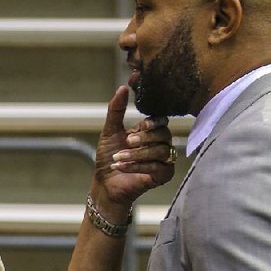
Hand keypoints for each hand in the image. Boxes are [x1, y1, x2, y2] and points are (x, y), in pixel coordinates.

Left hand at [92, 86, 175, 213]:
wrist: (105, 183)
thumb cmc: (108, 157)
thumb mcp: (110, 131)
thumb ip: (116, 110)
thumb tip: (122, 87)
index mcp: (149, 131)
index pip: (161, 121)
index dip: (155, 121)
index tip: (144, 124)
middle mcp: (160, 144)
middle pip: (164, 135)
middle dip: (145, 138)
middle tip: (127, 142)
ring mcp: (164, 160)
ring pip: (161, 151)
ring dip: (138, 154)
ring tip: (118, 157)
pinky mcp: (164, 175)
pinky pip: (158, 167)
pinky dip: (138, 166)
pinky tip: (121, 166)